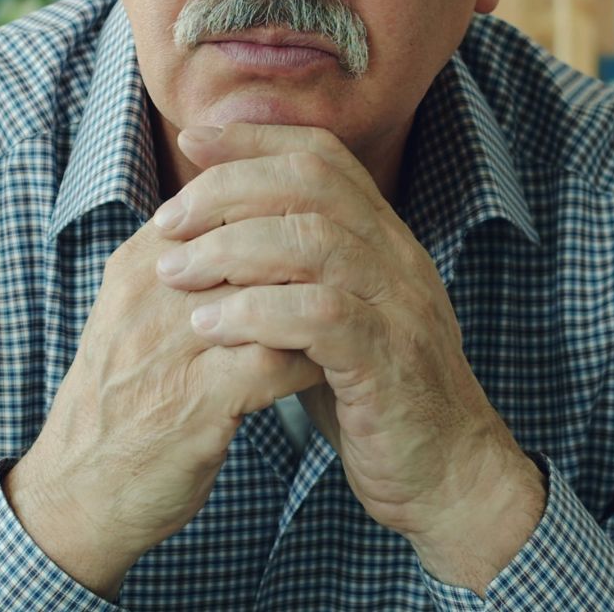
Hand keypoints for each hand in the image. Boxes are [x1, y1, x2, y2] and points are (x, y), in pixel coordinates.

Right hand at [6, 212, 325, 597]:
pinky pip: (276, 360)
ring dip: (320, 300)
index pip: (225, 198)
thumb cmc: (124, 399)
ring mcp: (171, 345)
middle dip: (314, 248)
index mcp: (141, 263)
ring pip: (271, 289)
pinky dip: (312, 360)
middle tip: (356, 269)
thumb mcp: (139, 315)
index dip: (287, 208)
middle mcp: (152, 293)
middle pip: (254, 233)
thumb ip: (187, 266)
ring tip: (352, 314)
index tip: (331, 230)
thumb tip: (250, 220)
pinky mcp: (195, 401)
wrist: (77, 492)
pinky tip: (333, 367)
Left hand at [151, 123, 543, 578]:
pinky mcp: (389, 362)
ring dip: (232, 250)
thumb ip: (288, 275)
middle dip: (229, 189)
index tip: (192, 137)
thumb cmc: (372, 397)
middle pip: (313, 183)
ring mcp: (400, 307)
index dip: (255, 138)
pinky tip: (211, 326)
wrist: (446, 476)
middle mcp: (398, 258)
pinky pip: (320, 316)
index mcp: (383, 239)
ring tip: (176, 275)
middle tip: (167, 222)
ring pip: (315, 241)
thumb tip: (213, 234)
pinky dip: (257, 312)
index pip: (322, 155)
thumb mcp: (330, 320)